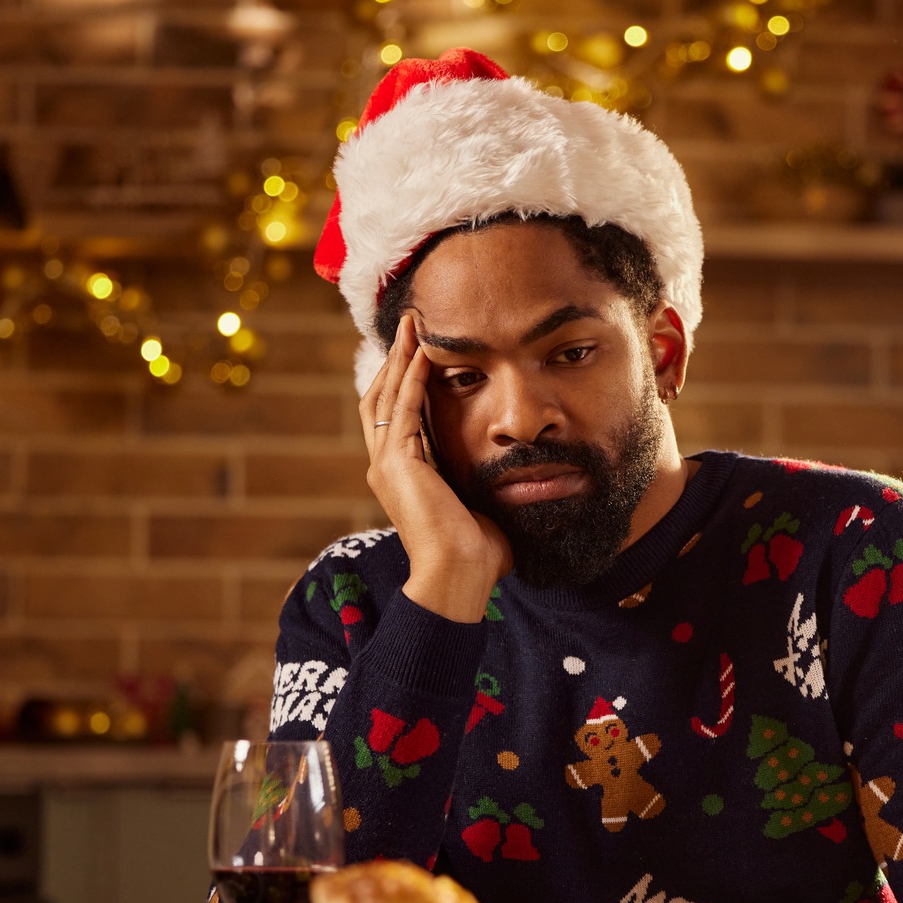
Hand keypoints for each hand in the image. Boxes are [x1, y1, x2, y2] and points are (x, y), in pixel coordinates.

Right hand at [361, 316, 511, 621]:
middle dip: (395, 359)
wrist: (460, 578)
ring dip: (399, 358)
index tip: (420, 350)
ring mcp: (387, 464)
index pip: (396, 415)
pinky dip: (411, 380)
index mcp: (402, 475)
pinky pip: (403, 409)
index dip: (404, 380)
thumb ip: (487, 482)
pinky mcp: (398, 464)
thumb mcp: (482, 504)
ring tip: (413, 326)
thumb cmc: (479, 554)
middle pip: (381, 397)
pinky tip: (423, 354)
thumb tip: (521, 475)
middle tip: (410, 324)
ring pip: (385, 396)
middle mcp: (386, 466)